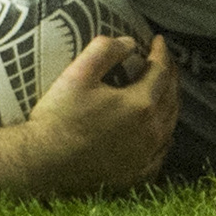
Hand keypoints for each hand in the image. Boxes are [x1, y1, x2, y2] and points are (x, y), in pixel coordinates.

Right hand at [16, 33, 177, 192]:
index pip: (160, 71)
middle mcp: (151, 131)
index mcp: (141, 104)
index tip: (158, 40)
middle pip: (171, 97)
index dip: (161, 53)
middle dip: (170, 75)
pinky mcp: (137, 175)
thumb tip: (129, 42)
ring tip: (166, 90)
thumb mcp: (78, 74)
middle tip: (165, 61)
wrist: (44, 164)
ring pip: (170, 124)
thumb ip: (105, 50)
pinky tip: (162, 133)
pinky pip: (161, 152)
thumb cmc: (59, 117)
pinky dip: (165, 136)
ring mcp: (146, 156)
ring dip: (171, 103)